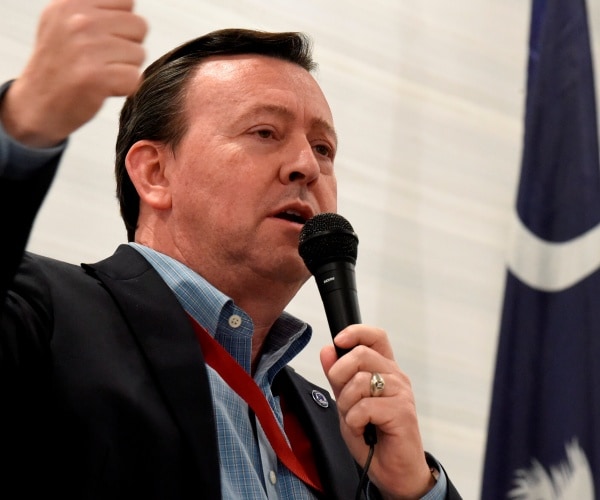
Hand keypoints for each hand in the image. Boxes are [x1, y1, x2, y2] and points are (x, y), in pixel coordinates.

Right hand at [0, 0, 147, 146]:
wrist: (36, 104)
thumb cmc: (59, 66)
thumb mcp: (65, 22)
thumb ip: (96, 11)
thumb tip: (129, 7)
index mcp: (72, 4)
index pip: (127, 2)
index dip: (124, 25)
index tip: (106, 39)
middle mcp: (78, 21)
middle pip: (139, 26)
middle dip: (129, 46)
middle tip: (105, 60)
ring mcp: (87, 48)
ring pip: (139, 54)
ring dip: (126, 68)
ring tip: (101, 73)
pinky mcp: (96, 77)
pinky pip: (135, 78)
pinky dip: (125, 88)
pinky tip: (104, 88)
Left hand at [320, 325, 435, 498]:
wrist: (394, 471)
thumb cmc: (374, 436)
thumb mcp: (347, 403)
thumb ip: (338, 377)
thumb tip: (327, 350)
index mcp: (385, 369)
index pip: (375, 336)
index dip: (356, 332)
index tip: (338, 341)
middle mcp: (396, 376)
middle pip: (361, 354)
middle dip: (339, 376)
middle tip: (343, 398)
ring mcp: (401, 392)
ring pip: (359, 381)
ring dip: (347, 405)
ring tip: (355, 419)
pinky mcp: (402, 411)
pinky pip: (364, 407)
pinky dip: (355, 421)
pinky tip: (363, 430)